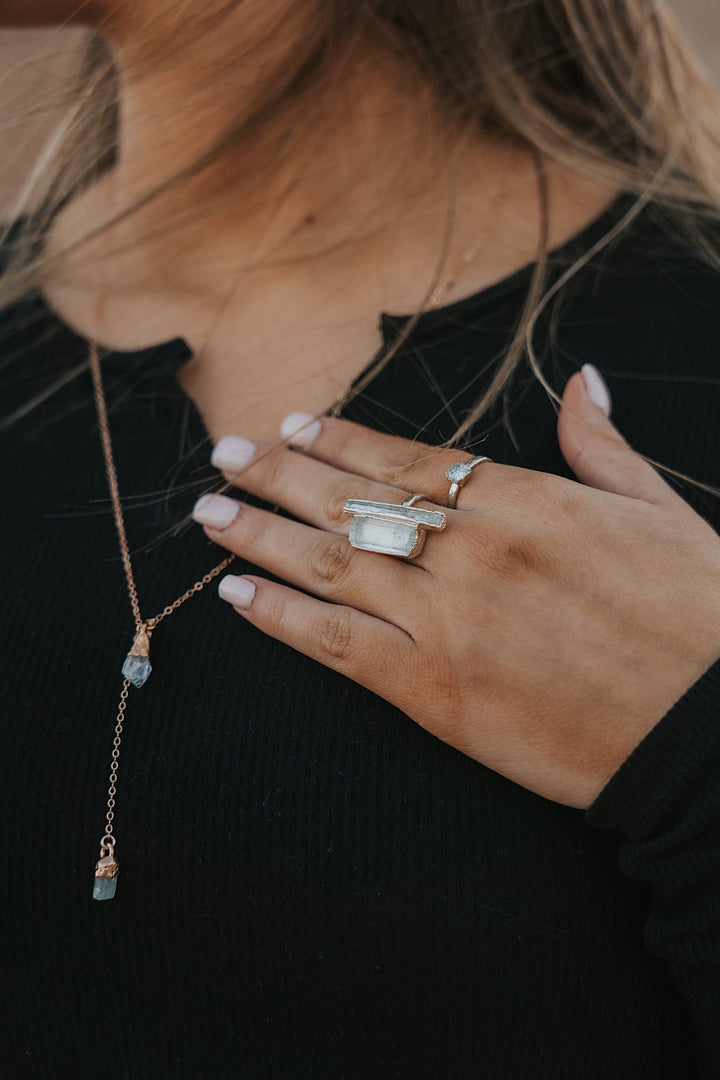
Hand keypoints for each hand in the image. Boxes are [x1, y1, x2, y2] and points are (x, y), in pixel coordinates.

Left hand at [193, 368, 719, 807]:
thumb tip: (580, 382)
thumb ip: (601, 447)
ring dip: (261, 533)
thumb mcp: (660, 512)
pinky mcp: (435, 692)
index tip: (291, 426)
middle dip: (280, 475)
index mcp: (527, 503)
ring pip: (331, 565)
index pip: (409, 459)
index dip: (341, 442)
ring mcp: (447, 621)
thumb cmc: (700, 618)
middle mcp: (473, 552)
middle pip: (353, 502)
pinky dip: (282, 618)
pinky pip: (338, 646)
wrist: (708, 729)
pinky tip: (237, 594)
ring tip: (208, 511)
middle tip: (223, 455)